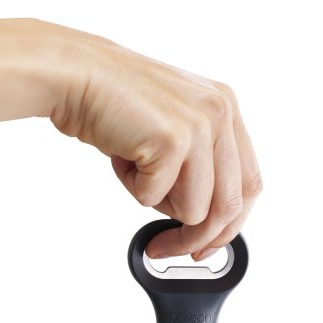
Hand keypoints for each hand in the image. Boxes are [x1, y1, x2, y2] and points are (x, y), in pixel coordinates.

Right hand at [0, 18, 261, 258]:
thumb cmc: (113, 103)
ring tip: (135, 170)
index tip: (206, 245)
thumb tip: (203, 220)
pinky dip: (134, 189)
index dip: (229, 225)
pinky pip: (158, 199)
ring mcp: (200, 125)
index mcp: (225, 108)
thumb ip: (197, 164)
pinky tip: (123, 157)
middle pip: (229, 205)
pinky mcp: (173, 139)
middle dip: (197, 238)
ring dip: (157, 205)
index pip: (249, 185)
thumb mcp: (171, 128)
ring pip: (195, 210)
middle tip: (168, 248)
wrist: (73, 74)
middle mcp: (221, 113)